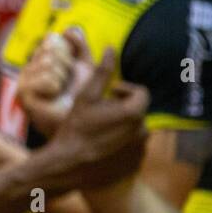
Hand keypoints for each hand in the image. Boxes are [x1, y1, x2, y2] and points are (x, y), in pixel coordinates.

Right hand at [19, 29, 91, 137]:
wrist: (78, 125)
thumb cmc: (81, 100)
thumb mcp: (84, 69)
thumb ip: (79, 48)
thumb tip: (69, 29)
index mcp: (38, 63)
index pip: (50, 42)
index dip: (65, 53)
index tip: (69, 68)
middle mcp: (27, 71)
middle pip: (49, 51)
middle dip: (65, 66)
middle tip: (65, 83)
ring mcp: (23, 83)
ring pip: (48, 63)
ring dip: (61, 78)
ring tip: (60, 92)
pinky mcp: (23, 97)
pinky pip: (46, 79)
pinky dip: (54, 87)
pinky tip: (54, 96)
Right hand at [40, 49, 148, 192]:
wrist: (68, 165)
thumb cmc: (75, 128)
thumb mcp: (86, 97)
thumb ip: (102, 72)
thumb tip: (111, 48)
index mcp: (134, 112)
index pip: (141, 92)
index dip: (124, 89)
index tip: (108, 93)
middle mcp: (143, 130)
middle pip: (137, 111)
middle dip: (121, 108)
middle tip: (98, 113)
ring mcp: (140, 149)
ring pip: (135, 129)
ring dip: (122, 125)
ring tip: (99, 130)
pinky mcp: (135, 163)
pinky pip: (133, 147)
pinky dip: (122, 144)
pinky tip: (102, 146)